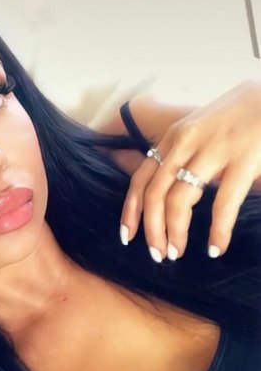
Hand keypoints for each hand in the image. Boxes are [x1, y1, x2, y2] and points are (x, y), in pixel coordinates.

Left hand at [119, 79, 260, 261]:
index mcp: (175, 137)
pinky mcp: (244, 158)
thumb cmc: (242, 114)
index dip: (130, 212)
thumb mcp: (202, 129)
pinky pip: (222, 203)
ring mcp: (214, 149)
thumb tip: (169, 191)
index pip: (140, 179)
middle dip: (151, 231)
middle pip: (154, 195)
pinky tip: (216, 248)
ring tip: (177, 253)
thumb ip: (184, 155)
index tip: (127, 237)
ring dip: (174, 233)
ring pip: (178, 201)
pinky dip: (217, 231)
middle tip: (157, 255)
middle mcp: (186, 141)